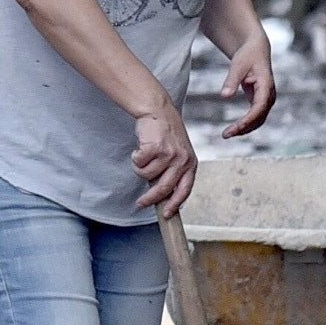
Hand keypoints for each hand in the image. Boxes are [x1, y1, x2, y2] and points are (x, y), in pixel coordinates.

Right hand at [129, 98, 197, 215]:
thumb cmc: (166, 132)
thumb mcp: (179, 152)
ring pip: (146, 175)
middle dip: (150, 199)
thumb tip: (163, 196)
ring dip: (140, 168)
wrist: (158, 110)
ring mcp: (168, 154)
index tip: (166, 214)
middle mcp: (182, 160)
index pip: (184, 190)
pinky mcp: (155, 148)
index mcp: (191, 163)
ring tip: (144, 155)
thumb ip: (175, 171)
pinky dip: (135, 157)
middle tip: (141, 203)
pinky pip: (138, 163)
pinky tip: (140, 147)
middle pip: (164, 188)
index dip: (174, 204)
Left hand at [218, 29, 276, 136]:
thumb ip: (231, 80)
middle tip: (225, 135)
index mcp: (267, 86)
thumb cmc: (247, 55)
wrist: (256, 49)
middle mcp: (269, 95)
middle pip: (259, 118)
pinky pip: (255, 117)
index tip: (235, 129)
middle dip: (244, 128)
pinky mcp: (260, 101)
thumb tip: (224, 96)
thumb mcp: (237, 65)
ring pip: (258, 120)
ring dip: (244, 129)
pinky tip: (233, 129)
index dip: (247, 120)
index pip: (259, 108)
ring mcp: (266, 99)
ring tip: (227, 134)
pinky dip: (245, 124)